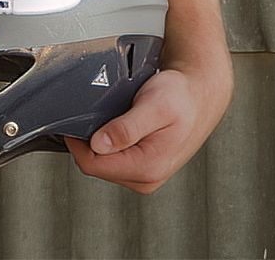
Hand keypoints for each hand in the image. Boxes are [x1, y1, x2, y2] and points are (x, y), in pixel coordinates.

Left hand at [65, 60, 232, 193]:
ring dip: (100, 143)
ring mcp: (146, 175)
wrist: (200, 96)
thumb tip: (99, 145)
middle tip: (100, 116)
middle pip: (96, 166)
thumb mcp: (153, 106)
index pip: (93, 165)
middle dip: (89, 142)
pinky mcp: (145, 168)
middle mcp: (147, 178)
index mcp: (148, 167)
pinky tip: (119, 128)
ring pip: (103, 164)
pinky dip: (110, 144)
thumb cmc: (181, 98)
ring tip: (115, 120)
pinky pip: (114, 160)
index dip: (77, 144)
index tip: (74, 123)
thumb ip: (125, 128)